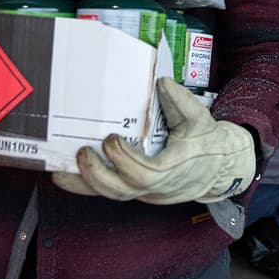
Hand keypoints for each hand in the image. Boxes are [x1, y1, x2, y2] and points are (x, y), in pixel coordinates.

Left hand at [53, 77, 255, 203]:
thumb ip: (183, 102)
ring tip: (62, 166)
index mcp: (173, 170)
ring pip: (112, 195)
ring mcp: (144, 192)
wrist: (216, 168)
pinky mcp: (135, 190)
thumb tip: (162, 83)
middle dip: (97, 175)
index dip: (124, 160)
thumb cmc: (207, 143)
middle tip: (82, 152)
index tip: (110, 138)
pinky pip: (108, 192)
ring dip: (85, 182)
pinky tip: (65, 175)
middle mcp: (156, 187)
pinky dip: (84, 186)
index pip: (145, 174)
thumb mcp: (201, 120)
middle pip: (122, 191)